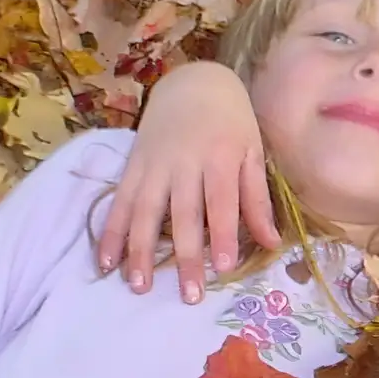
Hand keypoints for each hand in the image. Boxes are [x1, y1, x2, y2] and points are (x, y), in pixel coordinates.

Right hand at [97, 62, 277, 303]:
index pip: (220, 202)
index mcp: (219, 158)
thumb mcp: (253, 152)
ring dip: (139, 251)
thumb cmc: (232, 122)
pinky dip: (111, 232)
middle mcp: (183, 164)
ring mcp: (153, 166)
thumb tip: (272, 242)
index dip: (221, 235)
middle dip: (185, 256)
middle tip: (190, 295)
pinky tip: (106, 262)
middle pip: (182, 214)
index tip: (223, 267)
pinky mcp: (132, 168)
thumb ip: (257, 198)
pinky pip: (118, 203)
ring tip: (140, 286)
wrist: (193, 83)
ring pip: (143, 212)